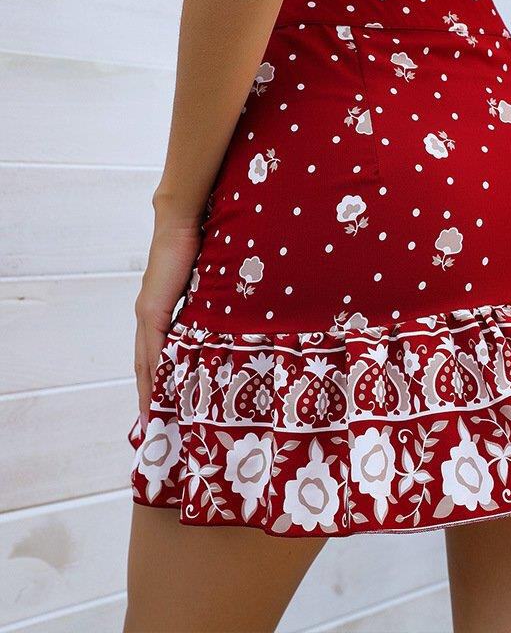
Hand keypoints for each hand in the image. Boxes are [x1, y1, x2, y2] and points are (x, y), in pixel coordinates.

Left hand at [134, 220, 201, 430]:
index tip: (161, 403)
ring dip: (148, 390)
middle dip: (147, 395)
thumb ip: (208, 304)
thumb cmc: (197, 248)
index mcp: (159, 312)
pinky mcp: (152, 311)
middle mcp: (148, 317)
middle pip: (144, 365)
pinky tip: (159, 391)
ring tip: (153, 416)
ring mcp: (148, 315)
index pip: (155, 354)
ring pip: (145, 362)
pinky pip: (154, 349)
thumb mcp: (205, 285)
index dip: (156, 380)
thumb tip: (228, 317)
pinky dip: (156, 372)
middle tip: (153, 423)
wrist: (180, 225)